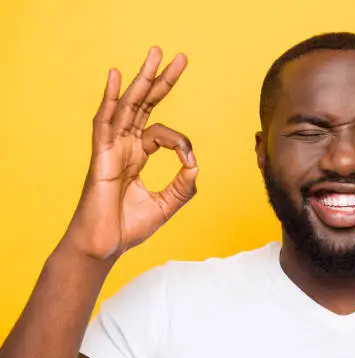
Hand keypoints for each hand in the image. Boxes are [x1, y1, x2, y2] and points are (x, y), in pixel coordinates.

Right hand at [63, 47, 197, 259]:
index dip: (180, 142)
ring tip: (154, 54)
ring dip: (141, 80)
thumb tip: (195, 164)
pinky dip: (111, 100)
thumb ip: (183, 186)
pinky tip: (117, 77)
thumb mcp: (166, 205)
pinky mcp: (101, 157)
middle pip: (144, 106)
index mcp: (136, 157)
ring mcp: (111, 149)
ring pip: (127, 107)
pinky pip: (104, 123)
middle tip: (179, 57)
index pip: (161, 133)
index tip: (189, 162)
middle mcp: (124, 147)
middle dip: (161, 81)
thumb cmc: (127, 228)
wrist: (104, 247)